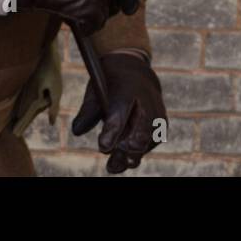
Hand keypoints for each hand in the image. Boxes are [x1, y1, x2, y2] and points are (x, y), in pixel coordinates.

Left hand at [73, 51, 166, 173]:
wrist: (136, 73)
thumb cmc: (111, 84)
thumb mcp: (96, 89)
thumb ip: (88, 110)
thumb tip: (78, 130)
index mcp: (126, 88)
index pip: (122, 111)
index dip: (113, 130)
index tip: (104, 146)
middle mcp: (146, 100)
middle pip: (142, 128)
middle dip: (129, 147)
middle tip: (112, 164)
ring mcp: (156, 111)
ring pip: (149, 139)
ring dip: (132, 156)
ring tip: (114, 166)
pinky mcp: (161, 123)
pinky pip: (152, 141)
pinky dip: (138, 152)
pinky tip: (125, 158)